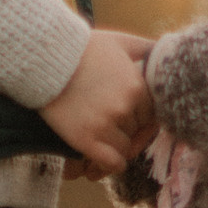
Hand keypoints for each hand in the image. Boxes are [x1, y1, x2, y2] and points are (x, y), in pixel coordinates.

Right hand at [43, 29, 156, 178]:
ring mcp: (105, 125)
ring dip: (115, 147)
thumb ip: (145, 47)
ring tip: (102, 141)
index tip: (127, 120)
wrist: (44, 60)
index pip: (150, 116)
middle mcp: (124, 107)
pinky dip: (110, 165)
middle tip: (109, 129)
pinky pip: (112, 163)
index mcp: (136, 87)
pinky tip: (101, 162)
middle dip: (125, 131)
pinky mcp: (86, 139)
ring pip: (125, 149)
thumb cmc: (81, 48)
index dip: (139, 119)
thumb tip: (163, 48)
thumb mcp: (118, 41)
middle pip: (136, 132)